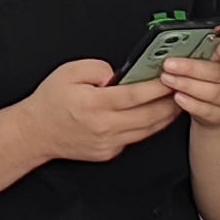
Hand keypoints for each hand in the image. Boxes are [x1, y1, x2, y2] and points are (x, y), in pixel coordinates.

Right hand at [24, 58, 179, 162]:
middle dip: (170, 102)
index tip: (170, 77)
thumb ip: (96, 68)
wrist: (36, 133)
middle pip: (150, 116)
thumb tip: (118, 73)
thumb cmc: (50, 102)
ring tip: (176, 102)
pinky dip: (150, 126)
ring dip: (166, 116)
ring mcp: (109, 142)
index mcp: (94, 104)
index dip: (158, 86)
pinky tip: (156, 116)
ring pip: (148, 130)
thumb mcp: (68, 72)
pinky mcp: (110, 152)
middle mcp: (104, 126)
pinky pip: (136, 138)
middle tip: (183, 89)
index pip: (136, 95)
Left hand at [160, 45, 219, 133]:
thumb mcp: (206, 62)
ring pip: (211, 92)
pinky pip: (206, 110)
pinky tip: (177, 97)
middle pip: (216, 73)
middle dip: (191, 68)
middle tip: (169, 65)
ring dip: (187, 85)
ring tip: (168, 79)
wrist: (216, 107)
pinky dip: (191, 103)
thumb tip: (171, 44)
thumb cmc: (207, 78)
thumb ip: (197, 53)